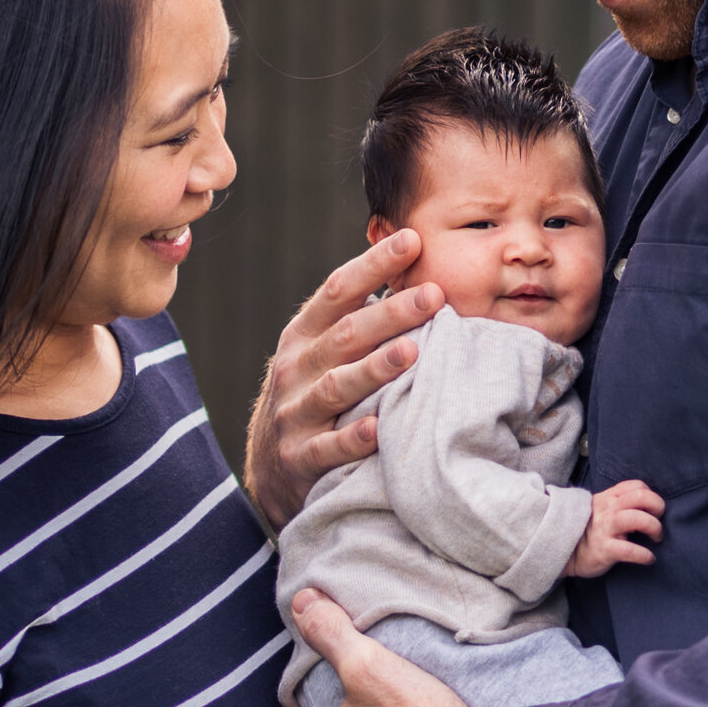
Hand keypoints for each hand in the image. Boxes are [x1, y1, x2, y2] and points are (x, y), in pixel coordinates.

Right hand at [244, 231, 442, 528]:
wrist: (273, 466)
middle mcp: (296, 367)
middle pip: (345, 334)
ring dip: (374, 368)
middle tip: (434, 295)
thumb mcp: (326, 350)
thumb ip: (360, 315)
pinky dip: (352, 438)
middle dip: (390, 313)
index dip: (373, 264)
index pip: (337, 290)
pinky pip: (327, 448)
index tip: (413, 241)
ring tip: (413, 352)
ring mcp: (295, 412)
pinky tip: (378, 427)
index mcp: (304, 334)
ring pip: (336, 386)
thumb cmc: (317, 391)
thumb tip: (414, 260)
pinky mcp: (300, 457)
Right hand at [565, 480, 663, 577]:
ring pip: (635, 519)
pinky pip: (628, 550)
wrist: (564, 551)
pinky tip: (649, 558)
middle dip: (657, 506)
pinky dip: (643, 554)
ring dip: (653, 526)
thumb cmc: (588, 531)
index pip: (635, 486)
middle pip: (639, 497)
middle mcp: (608, 510)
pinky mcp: (604, 549)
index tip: (653, 509)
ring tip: (657, 538)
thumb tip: (645, 505)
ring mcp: (605, 529)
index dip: (650, 494)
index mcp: (608, 498)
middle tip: (659, 519)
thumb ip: (617, 503)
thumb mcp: (599, 509)